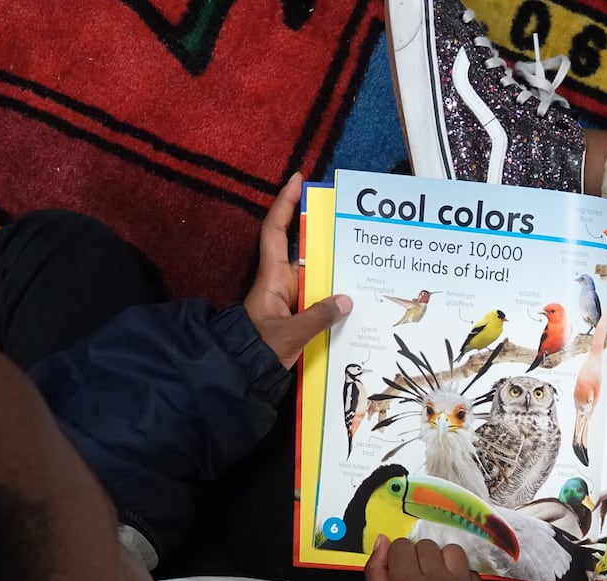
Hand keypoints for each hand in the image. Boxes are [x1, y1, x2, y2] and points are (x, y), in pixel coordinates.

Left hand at [243, 173, 352, 368]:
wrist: (241, 375)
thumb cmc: (257, 351)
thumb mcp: (288, 335)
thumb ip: (317, 317)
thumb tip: (346, 300)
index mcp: (271, 278)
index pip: (275, 231)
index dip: (285, 203)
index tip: (298, 179)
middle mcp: (281, 282)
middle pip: (303, 249)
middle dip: (324, 234)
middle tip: (352, 221)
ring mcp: (289, 299)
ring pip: (315, 274)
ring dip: (335, 267)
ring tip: (365, 257)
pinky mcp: (297, 316)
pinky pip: (319, 298)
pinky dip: (335, 296)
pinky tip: (358, 297)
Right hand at [364, 536, 491, 580]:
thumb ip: (375, 572)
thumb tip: (384, 539)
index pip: (402, 546)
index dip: (398, 559)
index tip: (400, 574)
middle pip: (427, 546)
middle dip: (419, 560)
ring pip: (452, 551)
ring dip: (443, 562)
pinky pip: (470, 571)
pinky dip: (460, 579)